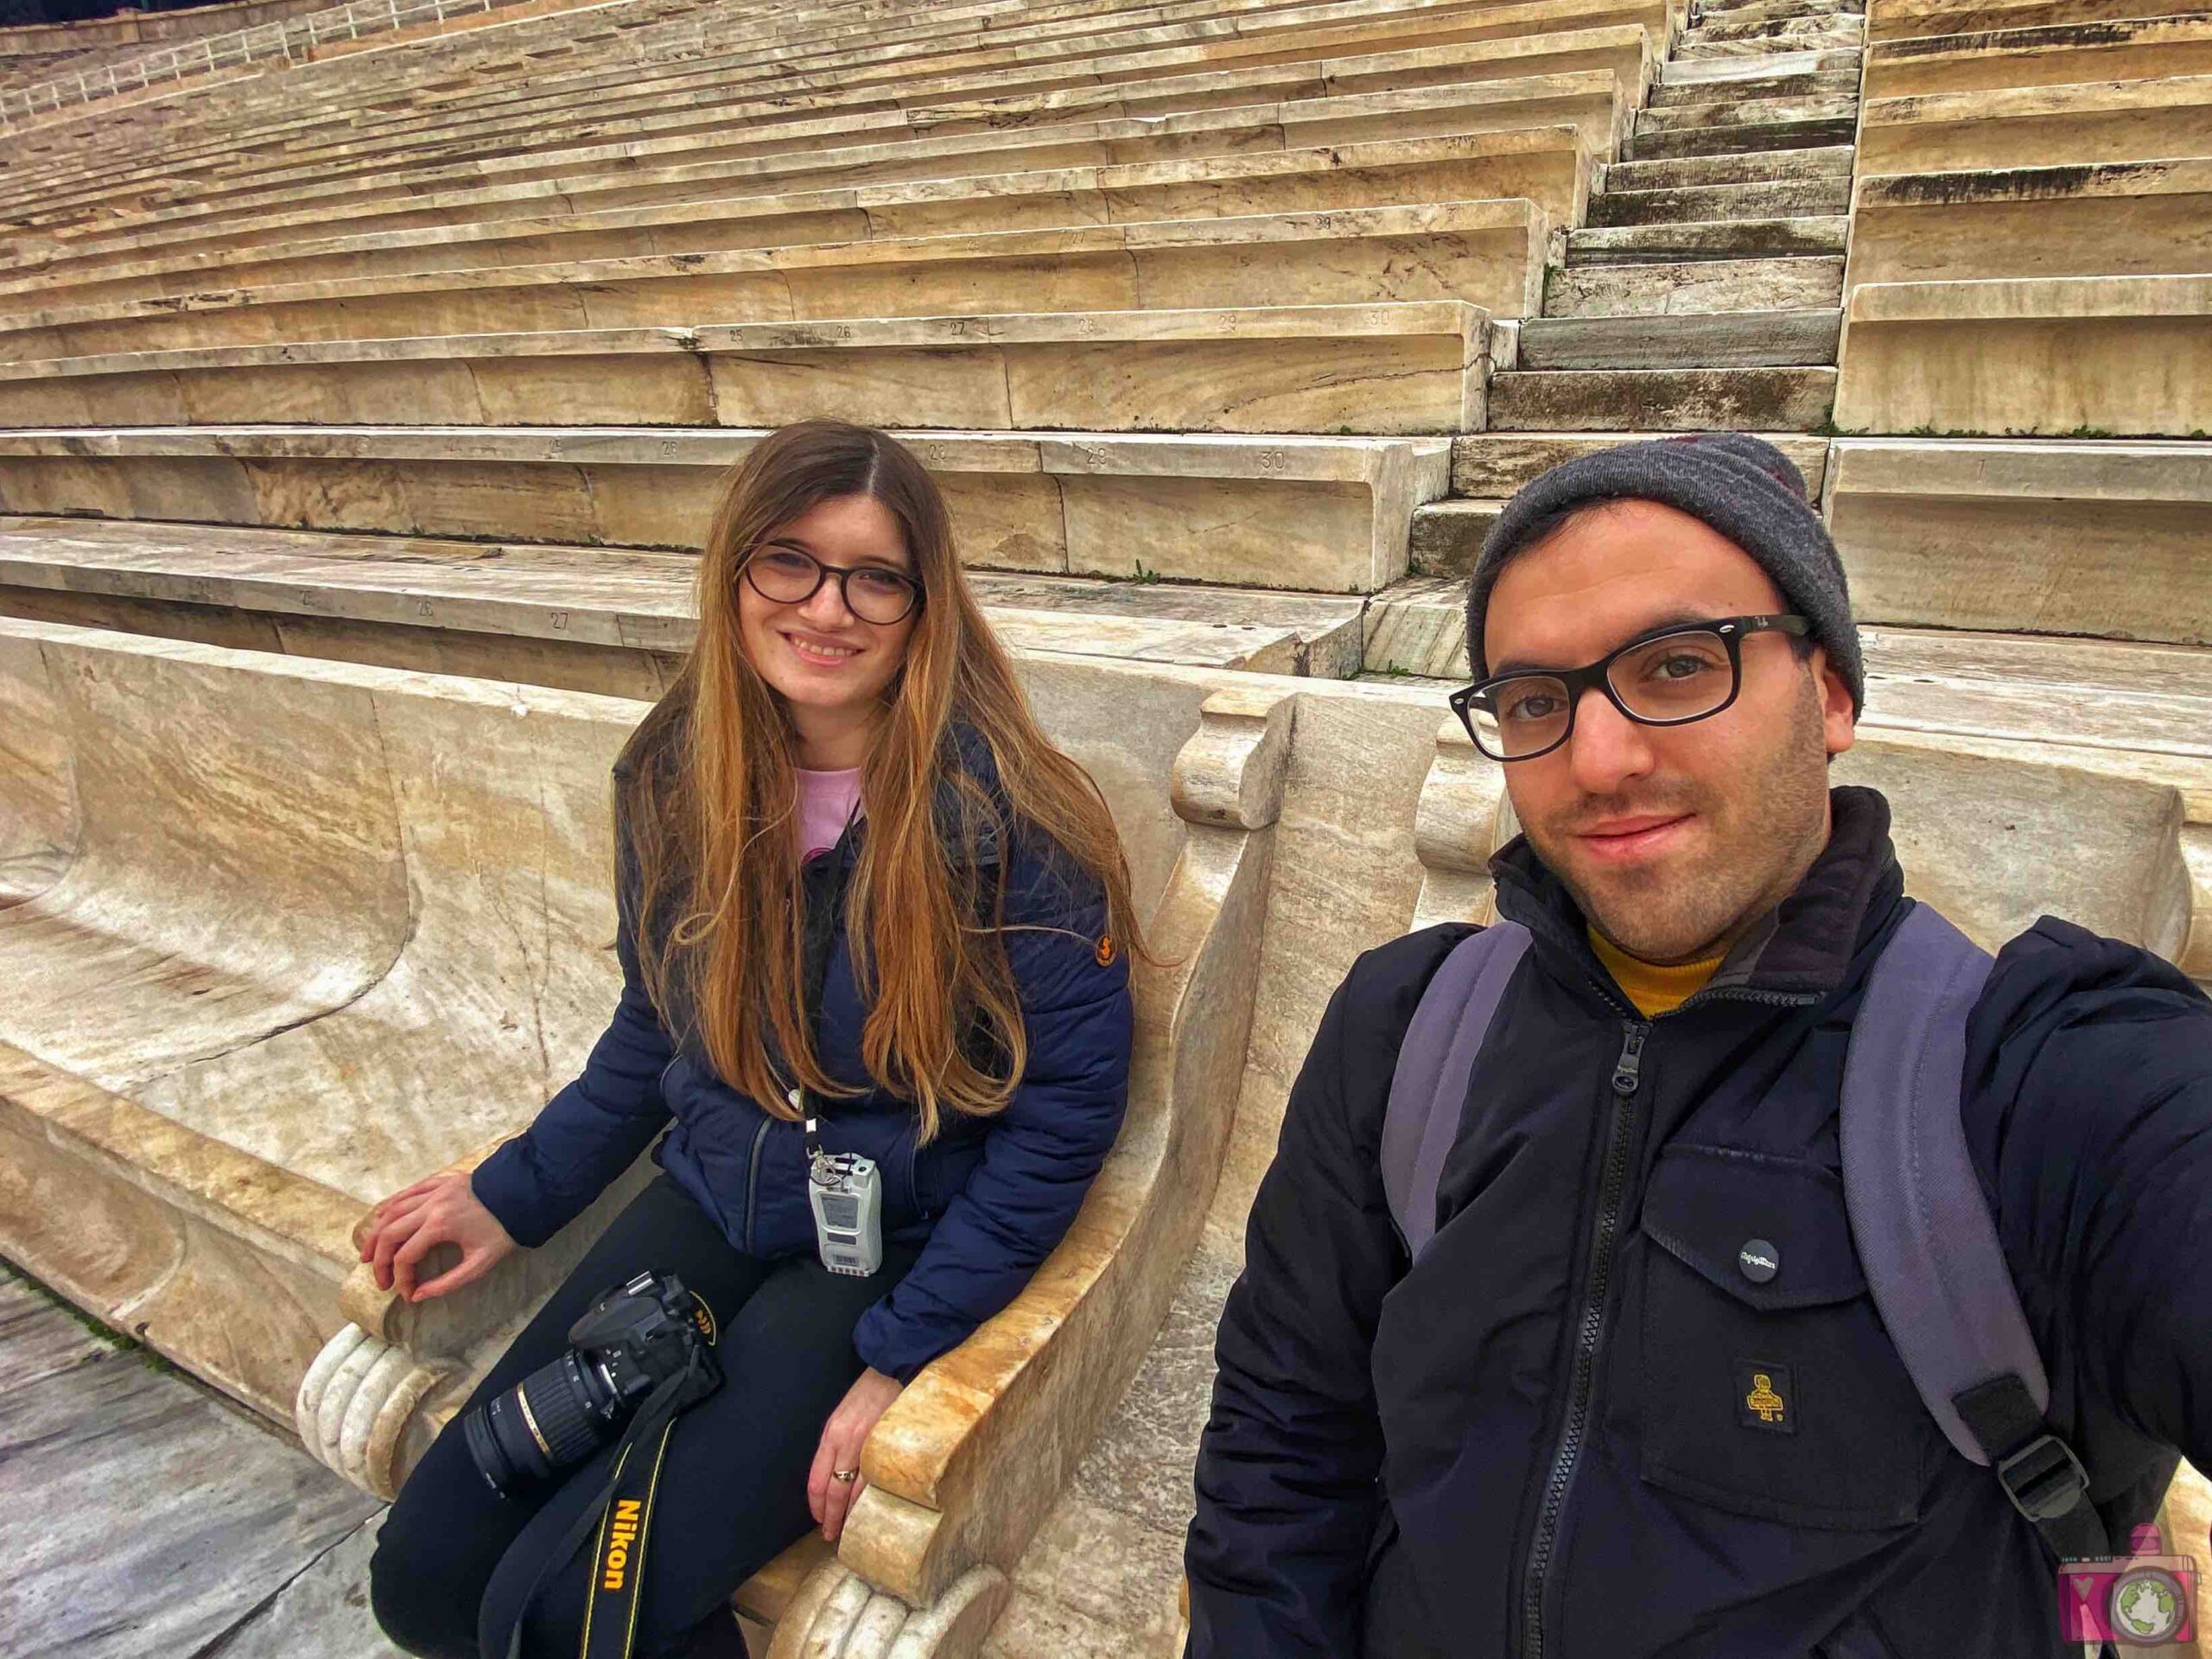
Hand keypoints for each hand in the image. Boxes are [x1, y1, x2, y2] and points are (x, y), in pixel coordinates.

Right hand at [357, 1169, 517, 1302]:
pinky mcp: (439, 1181)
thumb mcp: (481, 1263)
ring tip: (368, 1254)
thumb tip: (418, 1295)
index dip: (401, 1279)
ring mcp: (433, 1190)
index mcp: (440, 1225)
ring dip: (376, 1233)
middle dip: (379, 1260)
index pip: (405, 1256)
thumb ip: (447, 1283)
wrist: (525, 1194)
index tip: (407, 1293)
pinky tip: (380, 1218)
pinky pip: (406, 1192)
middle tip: (380, 1280)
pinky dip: (389, 1206)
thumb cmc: (504, 1230)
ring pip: (392, 1210)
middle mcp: (430, 1205)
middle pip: (389, 1233)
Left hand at [808, 1368, 902, 1543]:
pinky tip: (871, 1511)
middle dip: (830, 1517)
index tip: (818, 1520)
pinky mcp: (889, 1448)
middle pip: (834, 1492)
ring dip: (851, 1514)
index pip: (817, 1480)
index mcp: (831, 1434)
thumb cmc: (867, 1394)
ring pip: (855, 1492)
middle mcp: (846, 1442)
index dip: (816, 1505)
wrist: (893, 1371)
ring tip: (850, 1529)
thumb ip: (835, 1445)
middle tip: (830, 1536)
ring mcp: (869, 1446)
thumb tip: (833, 1476)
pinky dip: (871, 1500)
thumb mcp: (841, 1416)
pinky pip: (877, 1482)